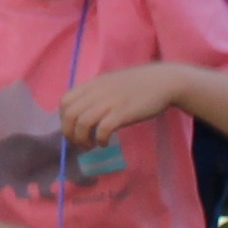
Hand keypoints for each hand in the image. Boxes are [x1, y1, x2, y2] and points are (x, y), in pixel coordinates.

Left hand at [58, 61, 192, 143]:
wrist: (163, 82)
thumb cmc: (138, 84)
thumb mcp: (111, 84)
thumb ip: (96, 94)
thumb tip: (83, 112)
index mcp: (93, 84)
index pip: (65, 101)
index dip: (64, 119)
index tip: (73, 129)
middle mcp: (97, 92)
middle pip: (70, 115)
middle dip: (70, 133)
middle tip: (80, 142)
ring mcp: (109, 102)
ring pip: (82, 123)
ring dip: (82, 139)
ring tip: (91, 145)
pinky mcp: (122, 113)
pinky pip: (101, 130)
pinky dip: (99, 140)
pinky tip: (105, 143)